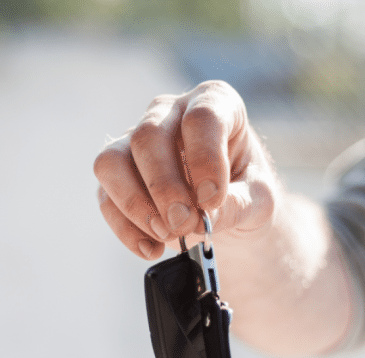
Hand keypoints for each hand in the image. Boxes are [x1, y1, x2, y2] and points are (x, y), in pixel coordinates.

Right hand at [94, 80, 279, 258]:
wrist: (227, 208)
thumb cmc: (246, 190)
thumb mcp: (259, 200)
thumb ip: (237, 205)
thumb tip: (200, 219)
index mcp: (214, 103)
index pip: (201, 118)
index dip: (205, 159)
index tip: (212, 200)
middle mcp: (169, 113)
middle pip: (148, 136)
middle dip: (164, 187)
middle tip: (184, 224)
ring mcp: (135, 141)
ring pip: (112, 161)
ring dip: (135, 204)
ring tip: (166, 235)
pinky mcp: (117, 175)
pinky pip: (105, 197)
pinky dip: (125, 228)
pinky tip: (152, 248)